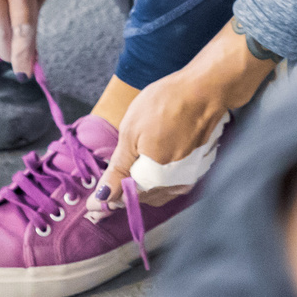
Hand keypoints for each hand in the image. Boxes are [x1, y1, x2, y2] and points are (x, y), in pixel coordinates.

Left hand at [92, 24, 276, 214]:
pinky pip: (171, 183)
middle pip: (142, 198)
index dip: (107, 199)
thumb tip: (102, 197)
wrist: (205, 90)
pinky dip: (157, 179)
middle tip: (106, 188)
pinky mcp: (197, 169)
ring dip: (141, 188)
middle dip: (123, 194)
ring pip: (157, 192)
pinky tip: (151, 165)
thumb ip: (118, 170)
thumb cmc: (165, 104)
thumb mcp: (131, 133)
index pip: (124, 198)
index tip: (91, 206)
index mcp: (155, 179)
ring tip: (128, 175)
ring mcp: (188, 179)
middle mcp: (174, 186)